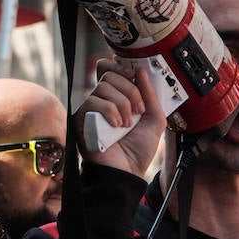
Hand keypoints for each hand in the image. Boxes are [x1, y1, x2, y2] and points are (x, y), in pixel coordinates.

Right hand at [80, 58, 165, 173]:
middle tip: (139, 110)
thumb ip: (151, 95)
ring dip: (122, 103)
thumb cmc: (138, 150)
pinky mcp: (82, 119)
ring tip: (127, 124)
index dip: (121, 67)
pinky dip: (110, 111)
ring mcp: (92, 109)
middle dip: (130, 89)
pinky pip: (93, 102)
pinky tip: (117, 126)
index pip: (111, 69)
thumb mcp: (155, 120)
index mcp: (118, 98)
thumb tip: (141, 70)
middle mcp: (103, 101)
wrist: (128, 172)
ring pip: (103, 86)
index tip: (136, 76)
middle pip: (109, 74)